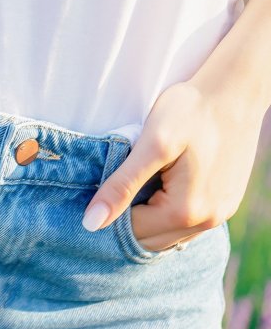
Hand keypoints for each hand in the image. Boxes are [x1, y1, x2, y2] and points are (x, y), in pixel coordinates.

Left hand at [83, 78, 265, 251]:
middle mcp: (208, 221)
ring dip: (148, 217)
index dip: (111, 212)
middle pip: (149, 239)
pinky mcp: (226, 204)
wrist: (236, 89)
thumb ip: (122, 185)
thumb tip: (91, 224)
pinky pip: (186, 225)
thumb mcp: (151, 144)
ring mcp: (221, 214)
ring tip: (144, 181)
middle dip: (129, 218)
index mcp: (187, 211)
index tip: (106, 184)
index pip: (131, 232)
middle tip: (121, 183)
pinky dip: (167, 213)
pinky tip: (161, 187)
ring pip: (166, 236)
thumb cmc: (192, 110)